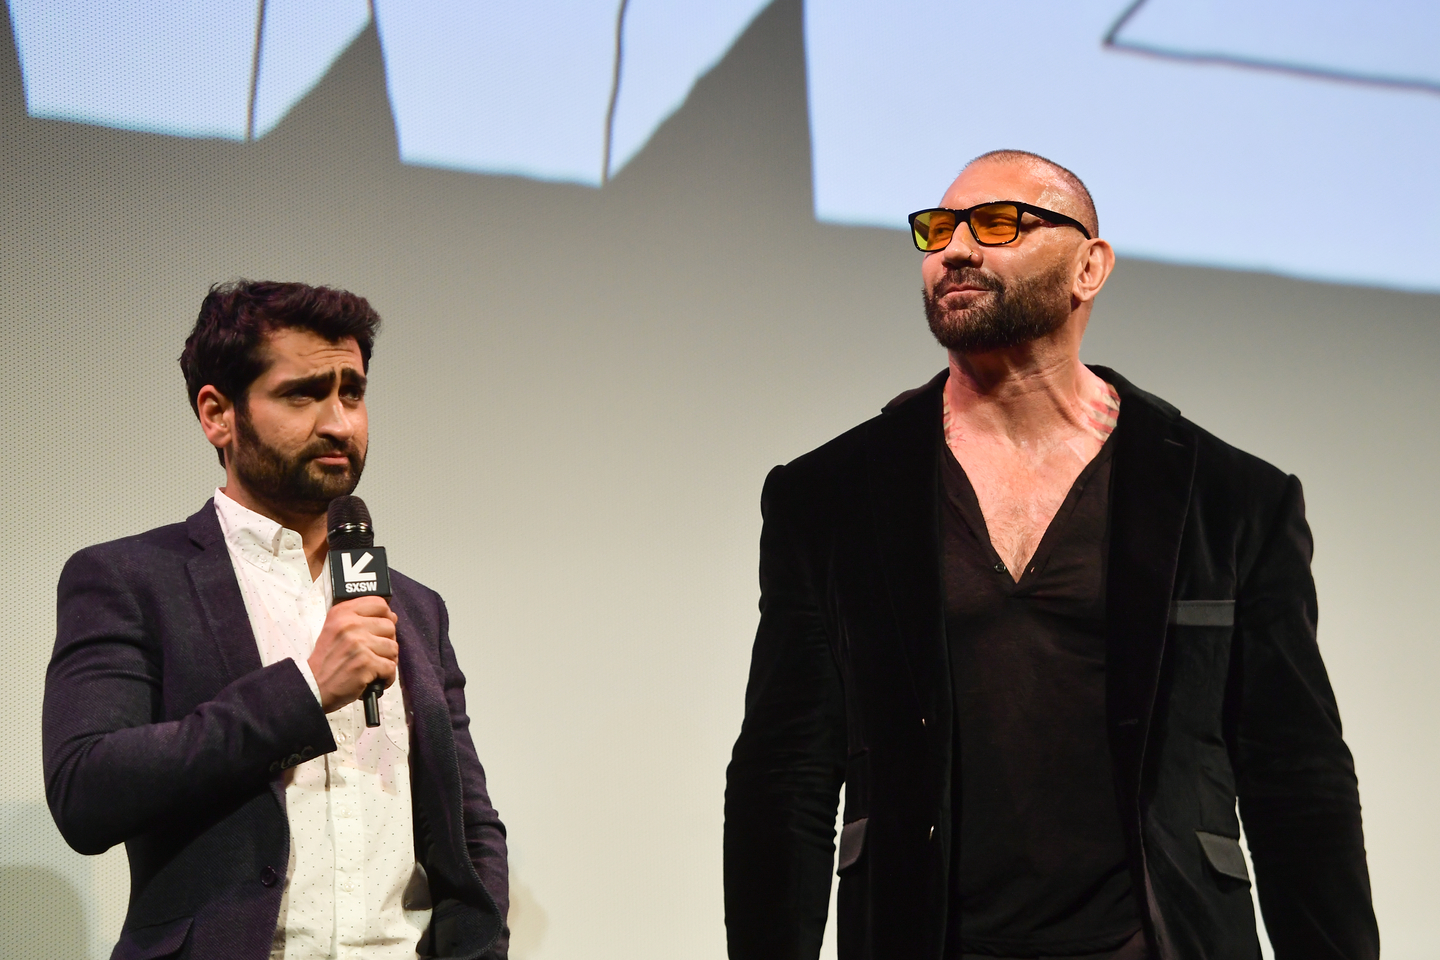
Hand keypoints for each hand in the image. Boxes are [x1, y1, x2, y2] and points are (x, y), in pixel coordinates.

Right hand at [308, 596, 398, 712]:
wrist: (313, 685)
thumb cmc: (327, 660)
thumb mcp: (335, 629)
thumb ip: (360, 619)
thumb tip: (392, 617)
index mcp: (342, 613)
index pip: (379, 603)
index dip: (386, 616)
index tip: (381, 628)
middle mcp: (350, 625)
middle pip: (390, 626)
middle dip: (386, 642)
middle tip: (373, 653)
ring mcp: (359, 644)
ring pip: (393, 648)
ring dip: (387, 660)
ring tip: (372, 666)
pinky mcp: (366, 663)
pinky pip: (391, 667)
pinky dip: (386, 677)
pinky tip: (374, 678)